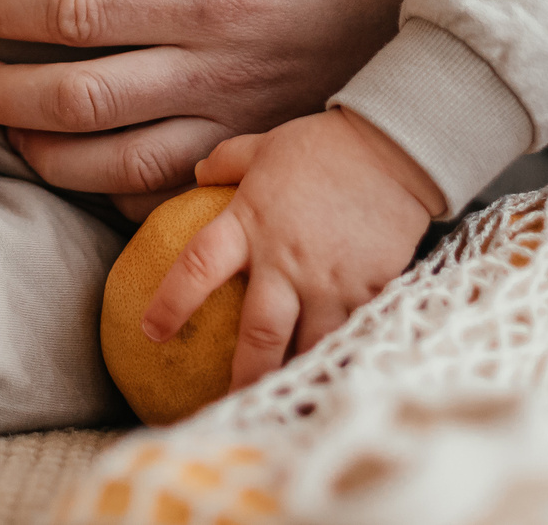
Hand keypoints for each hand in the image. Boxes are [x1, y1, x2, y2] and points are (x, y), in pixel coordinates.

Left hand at [0, 0, 410, 206]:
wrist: (460, 2)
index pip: (80, 14)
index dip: (7, 15)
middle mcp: (219, 72)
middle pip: (80, 101)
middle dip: (3, 93)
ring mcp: (241, 125)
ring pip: (116, 167)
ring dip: (44, 154)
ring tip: (2, 127)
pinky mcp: (260, 157)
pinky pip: (171, 197)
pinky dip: (113, 196)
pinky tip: (80, 174)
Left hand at [142, 110, 441, 388]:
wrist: (395, 148)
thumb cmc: (325, 145)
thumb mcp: (266, 146)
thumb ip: (228, 162)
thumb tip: (197, 173)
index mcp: (250, 223)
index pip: (197, 268)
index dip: (171, 303)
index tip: (152, 331)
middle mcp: (284, 261)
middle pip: (257, 334)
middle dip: (242, 375)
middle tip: (227, 402)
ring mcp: (328, 282)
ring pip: (306, 346)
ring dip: (292, 374)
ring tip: (282, 398)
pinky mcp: (366, 290)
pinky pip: (348, 333)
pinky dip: (336, 354)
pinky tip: (329, 371)